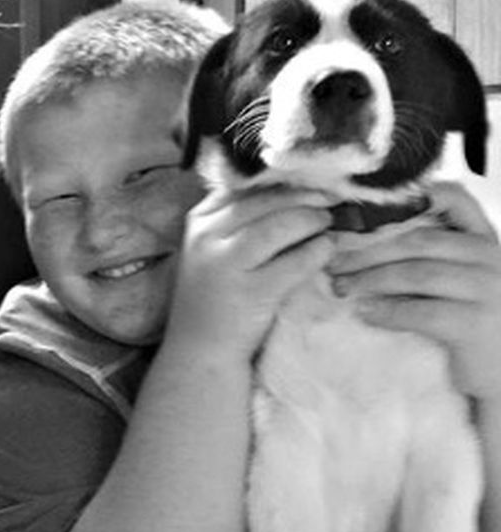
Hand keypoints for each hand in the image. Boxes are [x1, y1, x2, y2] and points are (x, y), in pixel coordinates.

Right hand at [167, 186, 334, 356]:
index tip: (310, 182)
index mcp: (198, 221)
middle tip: (332, 200)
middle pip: (266, 201)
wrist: (201, 349)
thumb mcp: (215, 250)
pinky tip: (327, 249)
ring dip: (313, 220)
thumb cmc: (214, 296)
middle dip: (305, 197)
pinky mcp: (251, 291)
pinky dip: (318, 251)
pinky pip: (296, 261)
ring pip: (280, 225)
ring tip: (330, 223)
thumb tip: (296, 190)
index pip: (246, 187)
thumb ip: (239, 221)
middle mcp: (206, 237)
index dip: (283, 182)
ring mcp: (226, 264)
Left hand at [327, 182, 500, 401]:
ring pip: (416, 274)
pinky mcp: (477, 324)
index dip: (410, 198)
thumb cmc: (475, 326)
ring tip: (342, 287)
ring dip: (370, 280)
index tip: (366, 209)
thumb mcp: (462, 282)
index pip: (455, 200)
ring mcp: (489, 290)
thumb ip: (434, 257)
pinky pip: (422, 312)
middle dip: (369, 251)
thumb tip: (365, 244)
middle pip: (418, 241)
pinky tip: (365, 313)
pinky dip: (387, 311)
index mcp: (486, 241)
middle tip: (334, 262)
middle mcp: (492, 259)